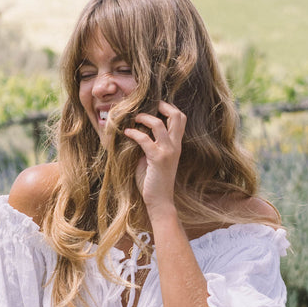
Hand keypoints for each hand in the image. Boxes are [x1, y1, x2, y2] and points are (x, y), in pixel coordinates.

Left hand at [124, 101, 185, 216]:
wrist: (160, 201)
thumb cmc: (153, 181)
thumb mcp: (153, 158)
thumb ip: (149, 145)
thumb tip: (136, 131)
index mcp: (176, 144)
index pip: (180, 118)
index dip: (169, 107)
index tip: (154, 106)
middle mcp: (175, 145)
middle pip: (177, 115)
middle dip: (162, 105)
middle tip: (147, 105)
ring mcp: (168, 151)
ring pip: (159, 124)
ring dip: (144, 117)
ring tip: (134, 118)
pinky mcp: (157, 159)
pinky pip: (145, 139)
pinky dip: (134, 133)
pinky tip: (127, 132)